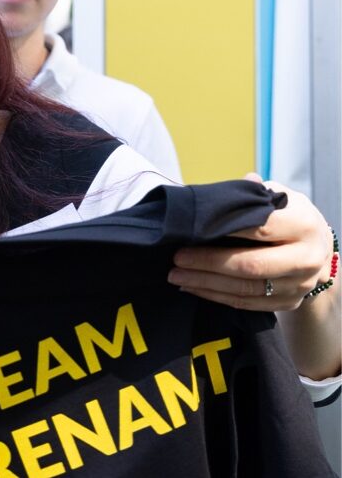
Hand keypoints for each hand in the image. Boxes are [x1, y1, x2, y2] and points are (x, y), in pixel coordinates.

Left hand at [168, 174, 332, 310]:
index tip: (192, 231)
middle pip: (251, 265)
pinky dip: (217, 297)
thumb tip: (223, 190)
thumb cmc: (289, 217)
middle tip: (177, 258)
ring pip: (247, 289)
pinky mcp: (289, 302)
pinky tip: (193, 288)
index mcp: (303, 225)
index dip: (225, 231)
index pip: (260, 229)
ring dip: (206, 284)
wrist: (319, 248)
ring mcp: (299, 284)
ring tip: (176, 276)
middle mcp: (307, 258)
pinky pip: (248, 304)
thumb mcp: (278, 197)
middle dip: (208, 263)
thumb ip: (251, 193)